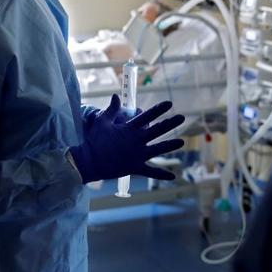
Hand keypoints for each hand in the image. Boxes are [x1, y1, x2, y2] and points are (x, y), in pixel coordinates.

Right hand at [70, 95, 184, 182]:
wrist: (89, 161)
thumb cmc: (94, 140)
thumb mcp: (102, 121)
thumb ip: (111, 109)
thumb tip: (116, 95)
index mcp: (129, 129)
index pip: (147, 116)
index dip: (159, 109)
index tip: (169, 103)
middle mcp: (136, 140)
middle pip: (157, 130)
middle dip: (170, 123)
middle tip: (182, 117)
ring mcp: (137, 154)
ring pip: (158, 149)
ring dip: (170, 145)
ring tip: (181, 142)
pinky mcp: (135, 167)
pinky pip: (150, 171)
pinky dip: (161, 174)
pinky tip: (173, 175)